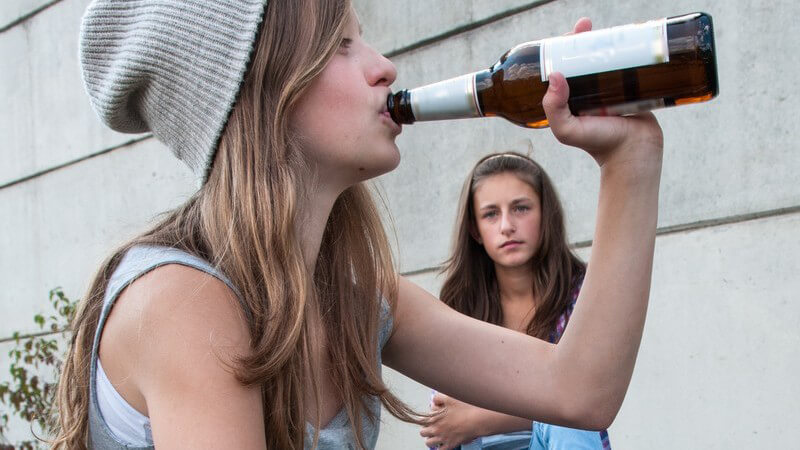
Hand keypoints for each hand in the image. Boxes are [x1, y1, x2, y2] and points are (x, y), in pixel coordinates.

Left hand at [420, 393, 479, 449]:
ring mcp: (442, 438)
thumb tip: (433, 402)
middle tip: (432, 427)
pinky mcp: (450, 444)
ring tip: (436, 436)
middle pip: (423, 432)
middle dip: (426, 430)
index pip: (422, 420)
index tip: (428, 419)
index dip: (424, 419)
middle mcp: (436, 429)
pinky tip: (443, 444)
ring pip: (428, 443)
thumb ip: (438, 398)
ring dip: (431, 439)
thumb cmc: (465, 408)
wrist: (477, 419)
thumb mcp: (449, 398)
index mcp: (434, 417)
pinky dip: (440, 448)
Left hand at [544, 18, 663, 170]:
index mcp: (570, 98)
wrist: (634, 153)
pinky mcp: (632, 87)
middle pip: (583, 58)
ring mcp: (610, 88)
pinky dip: (626, 50)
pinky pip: (626, 64)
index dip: (562, 49)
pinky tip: (628, 37)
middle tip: (586, 26)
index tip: (568, 35)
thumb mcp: (567, 130)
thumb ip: (554, 109)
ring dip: (604, 40)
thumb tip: (555, 75)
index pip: (562, 67)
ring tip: (605, 28)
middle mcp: (588, 92)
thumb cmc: (599, 144)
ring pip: (604, 58)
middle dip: (582, 39)